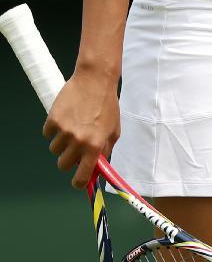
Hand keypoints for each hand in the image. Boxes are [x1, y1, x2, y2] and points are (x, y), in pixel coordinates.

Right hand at [43, 66, 120, 188]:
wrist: (95, 79)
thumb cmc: (107, 104)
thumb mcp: (114, 130)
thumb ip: (105, 151)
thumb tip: (96, 169)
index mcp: (95, 146)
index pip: (81, 177)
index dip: (79, 182)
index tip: (78, 181)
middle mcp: (78, 141)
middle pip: (63, 165)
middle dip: (68, 158)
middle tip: (75, 145)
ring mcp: (64, 131)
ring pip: (54, 149)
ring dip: (62, 141)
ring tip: (73, 125)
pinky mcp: (53, 120)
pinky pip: (48, 134)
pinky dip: (54, 128)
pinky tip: (66, 116)